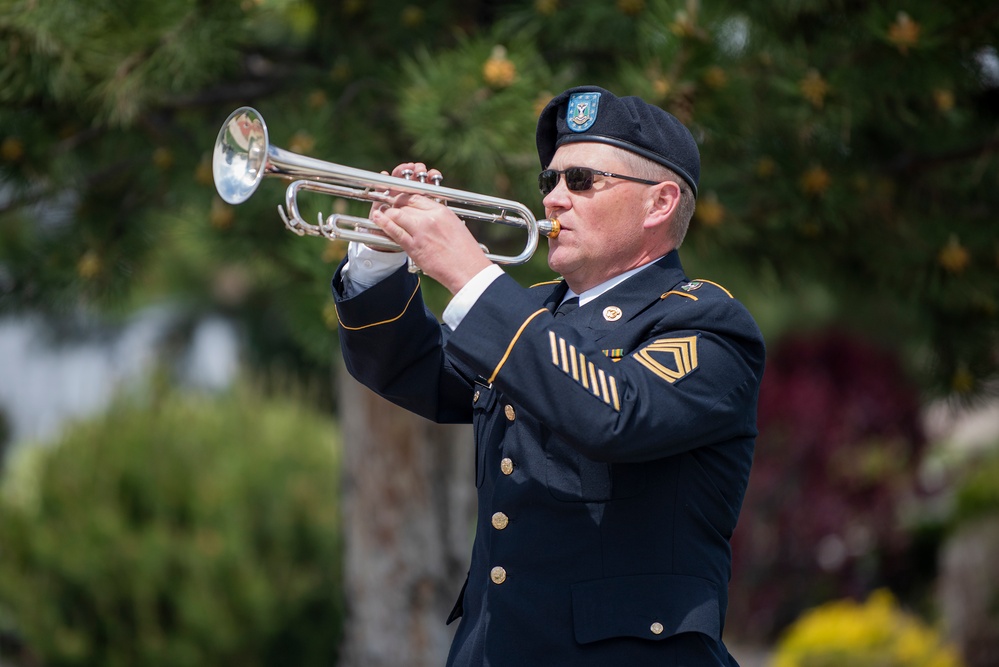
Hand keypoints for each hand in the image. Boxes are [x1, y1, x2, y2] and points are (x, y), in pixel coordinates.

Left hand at [370, 162, 491, 293]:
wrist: (468, 270)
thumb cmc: (465, 252)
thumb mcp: (455, 227)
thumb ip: (440, 219)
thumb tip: (428, 216)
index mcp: (442, 211)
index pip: (417, 197)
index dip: (404, 197)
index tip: (399, 199)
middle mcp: (430, 217)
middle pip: (405, 204)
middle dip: (394, 204)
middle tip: (388, 205)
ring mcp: (421, 231)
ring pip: (397, 214)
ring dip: (387, 213)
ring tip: (380, 212)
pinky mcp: (414, 246)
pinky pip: (395, 231)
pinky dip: (383, 222)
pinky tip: (377, 218)